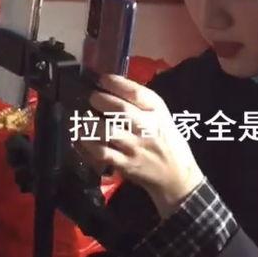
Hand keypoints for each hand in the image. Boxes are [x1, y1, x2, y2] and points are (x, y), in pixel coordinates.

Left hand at [77, 73, 203, 220]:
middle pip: (120, 109)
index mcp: (158, 113)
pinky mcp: (126, 165)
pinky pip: (101, 153)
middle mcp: (148, 128)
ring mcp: (135, 148)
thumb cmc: (168, 143)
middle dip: (100, 100)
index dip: (115, 83)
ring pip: (106, 131)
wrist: (176, 176)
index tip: (102, 79)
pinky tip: (81, 139)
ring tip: (83, 119)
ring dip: (90, 123)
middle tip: (92, 98)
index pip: (136, 93)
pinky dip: (87, 144)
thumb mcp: (162, 118)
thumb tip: (112, 87)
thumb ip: (142, 104)